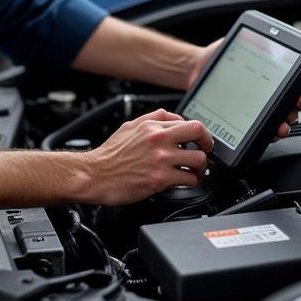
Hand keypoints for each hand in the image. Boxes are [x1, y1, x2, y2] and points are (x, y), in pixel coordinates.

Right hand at [81, 108, 213, 205]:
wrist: (94, 175)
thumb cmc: (109, 156)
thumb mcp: (128, 127)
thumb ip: (151, 119)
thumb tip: (171, 117)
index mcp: (151, 126)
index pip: (186, 121)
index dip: (197, 132)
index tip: (198, 140)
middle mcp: (158, 139)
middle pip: (198, 132)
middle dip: (207, 143)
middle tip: (205, 151)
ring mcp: (161, 159)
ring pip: (198, 158)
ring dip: (200, 168)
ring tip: (195, 172)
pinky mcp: (161, 178)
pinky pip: (188, 179)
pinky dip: (191, 182)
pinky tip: (185, 182)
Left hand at [186, 38, 300, 137]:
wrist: (195, 73)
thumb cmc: (218, 59)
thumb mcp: (236, 44)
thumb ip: (252, 39)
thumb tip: (266, 33)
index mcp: (273, 74)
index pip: (297, 78)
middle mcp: (271, 92)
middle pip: (295, 99)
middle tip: (300, 99)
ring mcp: (262, 108)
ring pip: (284, 116)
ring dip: (290, 119)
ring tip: (287, 119)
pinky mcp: (250, 122)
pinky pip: (266, 130)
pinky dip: (273, 132)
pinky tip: (274, 130)